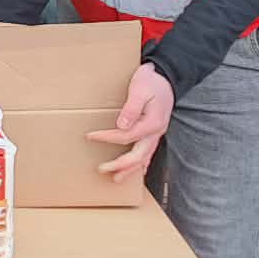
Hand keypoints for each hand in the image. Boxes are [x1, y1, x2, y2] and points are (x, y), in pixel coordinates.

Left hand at [87, 63, 174, 183]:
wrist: (167, 78)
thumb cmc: (151, 81)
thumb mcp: (140, 88)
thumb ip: (131, 108)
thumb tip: (121, 125)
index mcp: (152, 123)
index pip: (125, 137)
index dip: (107, 138)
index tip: (90, 136)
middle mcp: (156, 133)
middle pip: (137, 156)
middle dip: (120, 165)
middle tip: (102, 169)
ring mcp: (157, 134)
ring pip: (144, 158)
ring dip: (130, 170)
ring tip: (116, 179)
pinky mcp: (155, 133)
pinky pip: (148, 153)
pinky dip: (140, 164)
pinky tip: (137, 170)